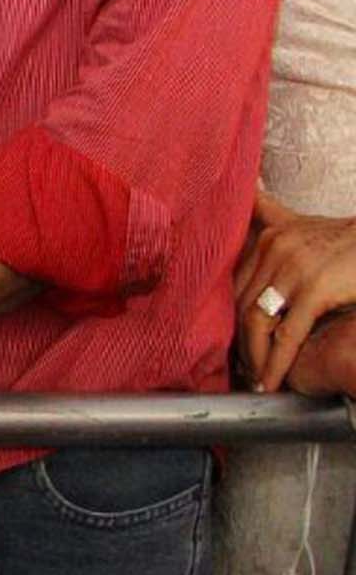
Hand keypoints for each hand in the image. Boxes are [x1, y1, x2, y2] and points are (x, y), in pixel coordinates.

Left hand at [235, 190, 355, 390]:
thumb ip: (271, 214)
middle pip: (241, 304)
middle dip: (239, 340)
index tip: (230, 340)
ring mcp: (293, 269)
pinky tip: (272, 381)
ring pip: (257, 321)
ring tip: (255, 378)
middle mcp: (275, 249)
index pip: (235, 284)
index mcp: (269, 236)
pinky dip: (276, 362)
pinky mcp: (314, 290)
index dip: (229, 317)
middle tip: (240, 368)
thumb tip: (250, 194)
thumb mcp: (303, 222)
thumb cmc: (348, 240)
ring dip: (253, 356)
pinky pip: (287, 334)